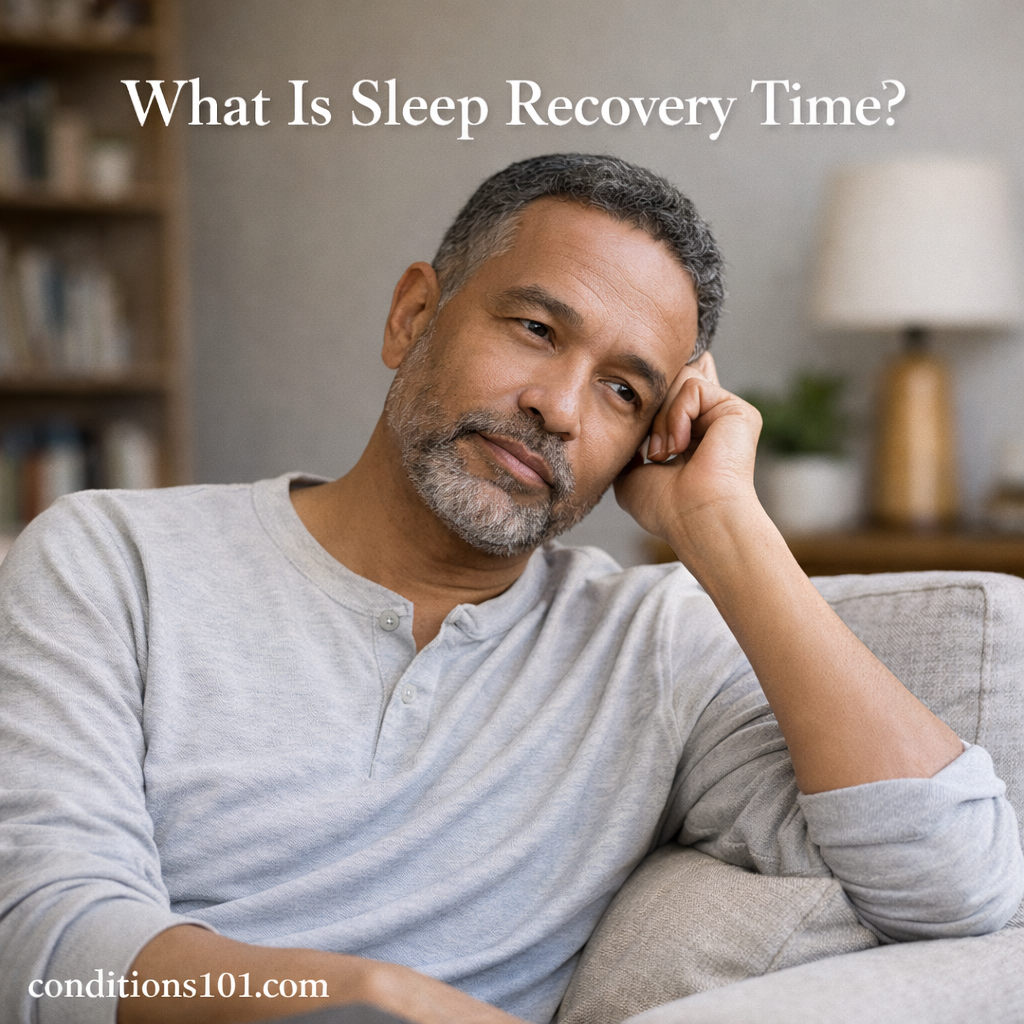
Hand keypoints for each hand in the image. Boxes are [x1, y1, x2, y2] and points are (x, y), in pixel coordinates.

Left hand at [613, 351, 762, 557]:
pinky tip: (679, 446)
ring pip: (679, 382)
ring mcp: (725, 416)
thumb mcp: (632, 476)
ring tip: (663, 453)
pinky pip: (693, 387)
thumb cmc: (665, 507)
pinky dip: (677, 415)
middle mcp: (710, 424)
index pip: (671, 397)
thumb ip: (630, 449)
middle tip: (651, 453)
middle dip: (650, 414)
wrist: (693, 517)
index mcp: (691, 437)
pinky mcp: (737, 411)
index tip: (635, 423)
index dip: (650, 398)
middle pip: (671, 383)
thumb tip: (628, 427)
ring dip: (661, 419)